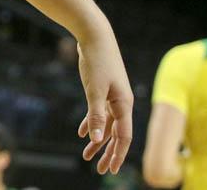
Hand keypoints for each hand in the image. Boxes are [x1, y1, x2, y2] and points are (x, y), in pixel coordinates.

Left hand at [76, 29, 133, 174]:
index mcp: (124, 105)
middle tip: (101, 170)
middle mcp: (121, 103)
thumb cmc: (97, 61)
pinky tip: (82, 133)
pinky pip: (99, 112)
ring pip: (106, 124)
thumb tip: (97, 139)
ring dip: (98, 140)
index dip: (118, 154)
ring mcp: (112, 96)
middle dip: (109, 152)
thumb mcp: (95, 90)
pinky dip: (92, 123)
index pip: (124, 136)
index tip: (112, 169)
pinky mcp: (102, 90)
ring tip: (87, 155)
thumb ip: (96, 115)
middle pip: (117, 134)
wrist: (95, 36)